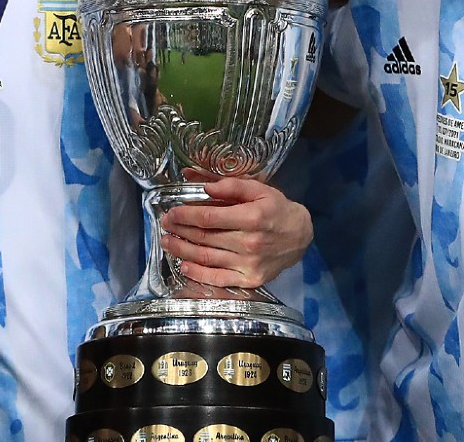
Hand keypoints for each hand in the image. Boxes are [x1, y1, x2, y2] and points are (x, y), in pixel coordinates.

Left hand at [159, 176, 311, 287]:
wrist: (299, 236)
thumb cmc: (276, 208)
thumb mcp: (258, 189)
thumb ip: (229, 184)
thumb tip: (200, 183)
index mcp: (252, 217)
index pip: (209, 217)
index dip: (185, 215)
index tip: (171, 212)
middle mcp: (250, 243)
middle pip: (204, 238)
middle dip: (180, 230)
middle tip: (164, 225)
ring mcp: (249, 264)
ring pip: (207, 258)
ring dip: (182, 250)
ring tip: (167, 242)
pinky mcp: (250, 280)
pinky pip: (218, 279)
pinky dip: (198, 274)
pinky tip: (184, 266)